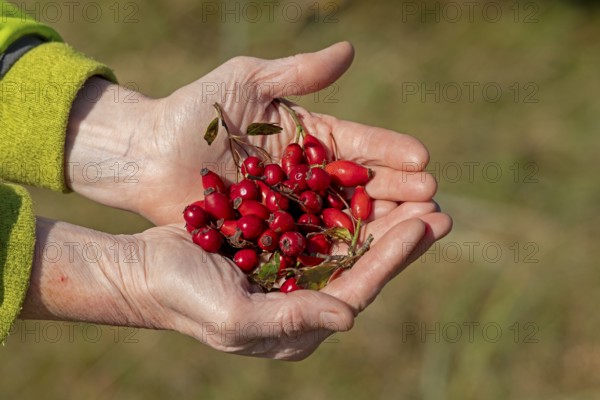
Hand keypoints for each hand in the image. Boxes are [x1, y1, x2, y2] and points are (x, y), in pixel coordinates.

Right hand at [22, 202, 449, 359]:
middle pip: (362, 264)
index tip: (423, 225)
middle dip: (401, 236)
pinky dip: (346, 201)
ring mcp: (294, 268)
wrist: (145, 269)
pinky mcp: (281, 241)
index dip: (392, 258)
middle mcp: (304, 297)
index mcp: (300, 323)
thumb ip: (291, 319)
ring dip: (381, 215)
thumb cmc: (182, 296)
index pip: (358, 289)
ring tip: (417, 190)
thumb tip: (349, 317)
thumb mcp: (233, 316)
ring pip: (348, 240)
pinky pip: (322, 219)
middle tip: (438, 206)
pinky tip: (368, 179)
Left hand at [66, 42, 436, 225]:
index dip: (389, 153)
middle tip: (433, 204)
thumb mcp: (247, 80)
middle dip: (397, 194)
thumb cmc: (194, 111)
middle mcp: (305, 175)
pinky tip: (366, 258)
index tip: (423, 160)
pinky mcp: (270, 236)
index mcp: (308, 137)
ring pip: (341, 219)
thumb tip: (352, 51)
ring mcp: (290, 208)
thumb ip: (299, 73)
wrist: (146, 153)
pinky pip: (308, 244)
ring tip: (416, 232)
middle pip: (359, 187)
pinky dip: (336, 251)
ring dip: (378, 226)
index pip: (357, 144)